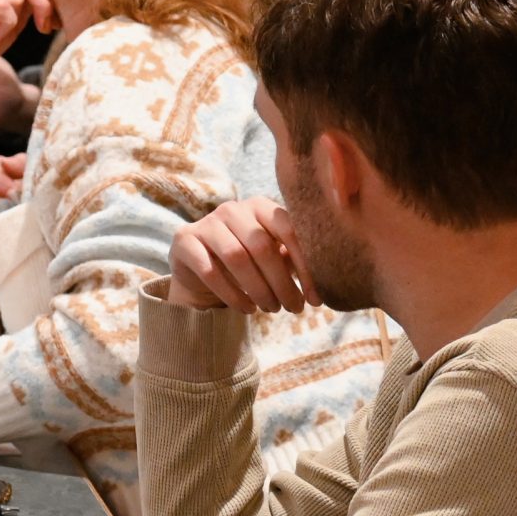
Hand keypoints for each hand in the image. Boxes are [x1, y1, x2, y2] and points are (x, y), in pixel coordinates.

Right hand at [169, 197, 314, 313]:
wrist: (200, 271)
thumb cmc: (248, 264)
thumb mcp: (273, 259)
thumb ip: (294, 261)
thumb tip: (332, 282)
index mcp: (260, 206)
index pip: (289, 230)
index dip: (305, 266)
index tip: (316, 299)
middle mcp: (232, 208)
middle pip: (261, 246)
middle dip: (281, 282)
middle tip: (293, 309)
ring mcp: (206, 223)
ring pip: (236, 257)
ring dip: (258, 289)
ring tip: (271, 309)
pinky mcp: (184, 240)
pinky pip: (210, 270)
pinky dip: (232, 294)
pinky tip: (247, 308)